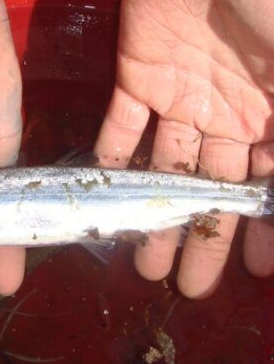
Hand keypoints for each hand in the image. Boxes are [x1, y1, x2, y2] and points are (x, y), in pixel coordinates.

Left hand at [95, 0, 273, 296]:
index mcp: (272, 117)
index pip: (263, 190)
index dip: (256, 230)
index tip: (250, 271)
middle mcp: (228, 116)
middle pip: (210, 190)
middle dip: (199, 238)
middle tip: (185, 286)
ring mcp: (180, 99)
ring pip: (164, 170)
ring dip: (152, 215)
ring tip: (144, 264)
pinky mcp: (137, 77)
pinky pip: (121, 127)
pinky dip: (112, 160)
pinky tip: (106, 197)